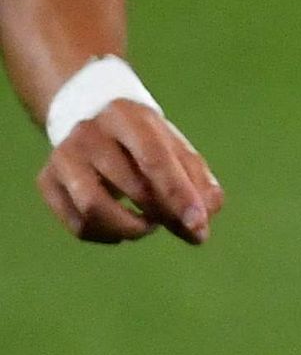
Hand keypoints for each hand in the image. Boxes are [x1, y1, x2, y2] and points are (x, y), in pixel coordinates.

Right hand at [37, 99, 219, 244]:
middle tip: (180, 223)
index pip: (154, 158)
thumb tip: (199, 226)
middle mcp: (89, 133)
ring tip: (148, 225)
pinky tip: (122, 228)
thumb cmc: (146, 143)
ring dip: (131, 229)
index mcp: (128, 117)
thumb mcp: (177, 150)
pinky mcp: (47, 180)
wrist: (91, 119)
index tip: (198, 225)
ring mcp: (63, 156)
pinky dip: (108, 236)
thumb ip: (199, 184)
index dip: (178, 195)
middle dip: (163, 215)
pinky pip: (79, 225)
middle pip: (131, 186)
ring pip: (94, 209)